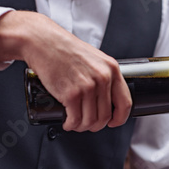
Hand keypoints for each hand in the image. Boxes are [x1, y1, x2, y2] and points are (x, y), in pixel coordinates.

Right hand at [0, 11, 131, 131]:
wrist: (43, 41)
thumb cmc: (65, 49)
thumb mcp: (94, 58)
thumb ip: (103, 75)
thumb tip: (106, 99)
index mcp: (112, 70)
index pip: (125, 103)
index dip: (120, 118)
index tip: (113, 122)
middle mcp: (103, 79)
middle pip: (106, 116)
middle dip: (96, 125)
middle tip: (88, 124)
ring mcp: (87, 87)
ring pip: (90, 121)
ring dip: (83, 127)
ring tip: (76, 123)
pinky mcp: (71, 94)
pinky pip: (75, 119)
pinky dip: (71, 125)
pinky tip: (68, 123)